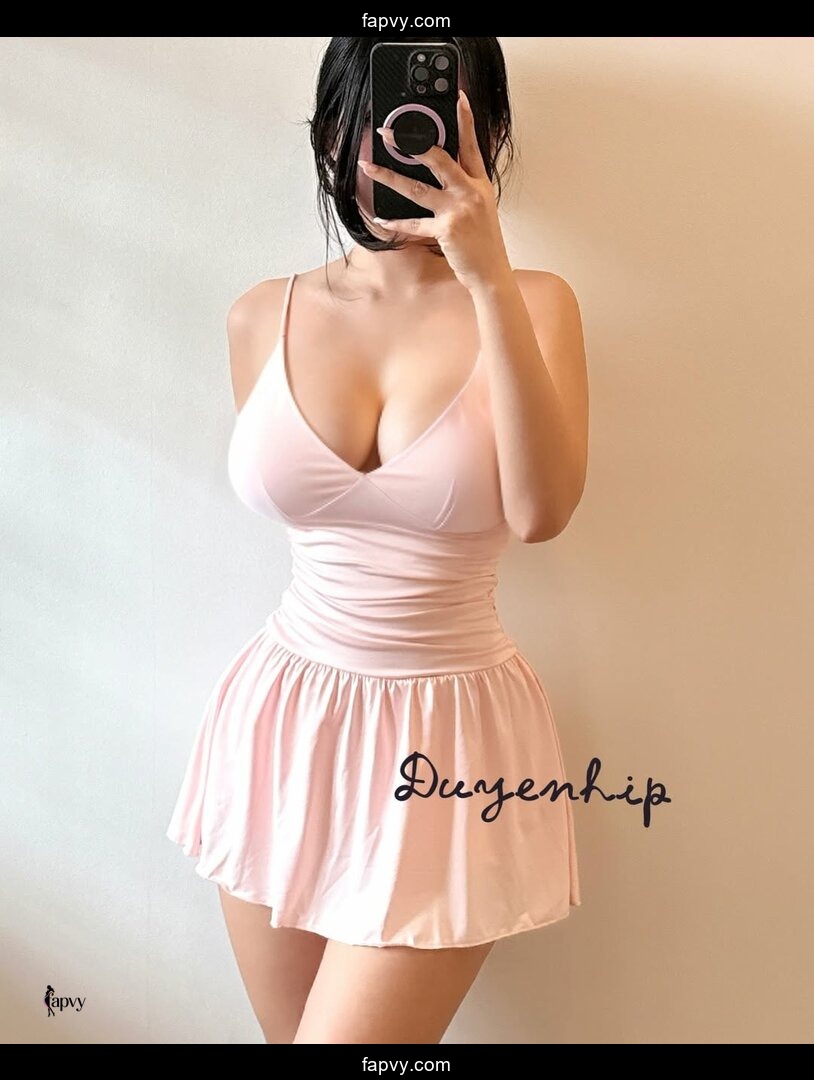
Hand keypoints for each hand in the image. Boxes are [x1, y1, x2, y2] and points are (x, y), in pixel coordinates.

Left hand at [358, 90, 513, 293]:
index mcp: (479, 183)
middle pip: (438, 158)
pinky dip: (395, 222)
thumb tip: (441, 174)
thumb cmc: (484, 243)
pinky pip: (413, 223)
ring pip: (417, 188)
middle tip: (389, 133)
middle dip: (411, 142)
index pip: (472, 145)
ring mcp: (458, 209)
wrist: (491, 272)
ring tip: (370, 167)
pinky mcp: (446, 229)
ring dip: (389, 177)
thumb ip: (465, 187)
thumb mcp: (482, 208)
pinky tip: (379, 216)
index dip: (466, 120)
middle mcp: (469, 192)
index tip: (458, 98)